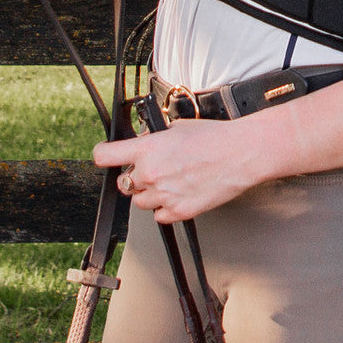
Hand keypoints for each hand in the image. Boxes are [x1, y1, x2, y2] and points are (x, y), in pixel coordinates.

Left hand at [94, 119, 263, 222]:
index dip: (103, 155)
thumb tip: (145, 144)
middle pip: (124, 183)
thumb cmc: (214, 137)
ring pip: (140, 202)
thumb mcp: (178, 127)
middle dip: (135, 176)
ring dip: (149, 193)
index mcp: (147, 149)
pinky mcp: (178, 212)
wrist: (240, 154)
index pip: (105, 156)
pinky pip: (159, 215)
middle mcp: (150, 174)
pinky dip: (165, 207)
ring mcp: (163, 195)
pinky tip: (180, 192)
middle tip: (154, 168)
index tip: (105, 155)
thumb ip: (154, 138)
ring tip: (171, 180)